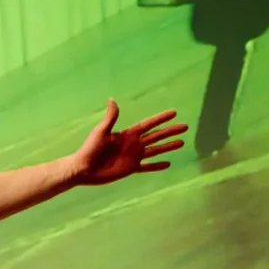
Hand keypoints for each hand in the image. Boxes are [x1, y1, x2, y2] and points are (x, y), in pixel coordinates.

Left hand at [67, 101, 185, 185]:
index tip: (174, 113)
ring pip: (156, 150)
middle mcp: (133, 144)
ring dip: (168, 147)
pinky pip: (147, 167)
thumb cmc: (89, 149)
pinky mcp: (130, 168)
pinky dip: (157, 166)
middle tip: (185, 127)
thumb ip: (110, 117)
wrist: (82, 169)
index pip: (149, 124)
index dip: (161, 119)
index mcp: (127, 134)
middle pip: (157, 136)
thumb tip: (112, 99)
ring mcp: (133, 156)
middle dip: (171, 131)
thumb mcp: (100, 132)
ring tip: (182, 143)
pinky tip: (168, 163)